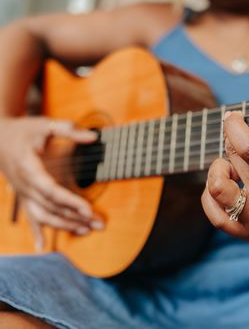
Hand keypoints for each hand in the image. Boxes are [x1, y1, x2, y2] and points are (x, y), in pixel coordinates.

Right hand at [0, 117, 102, 250]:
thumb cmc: (24, 130)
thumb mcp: (45, 125)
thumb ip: (69, 130)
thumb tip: (94, 137)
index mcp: (29, 168)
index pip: (51, 190)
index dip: (70, 201)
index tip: (88, 209)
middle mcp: (24, 185)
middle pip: (51, 207)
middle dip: (75, 217)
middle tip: (99, 224)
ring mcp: (23, 194)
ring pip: (42, 216)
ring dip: (64, 226)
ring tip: (87, 231)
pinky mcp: (24, 197)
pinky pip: (30, 218)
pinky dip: (36, 232)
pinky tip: (42, 248)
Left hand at [202, 112, 248, 265]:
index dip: (235, 127)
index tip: (234, 115)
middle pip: (234, 160)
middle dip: (232, 139)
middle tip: (238, 133)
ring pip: (216, 188)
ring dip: (218, 168)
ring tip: (231, 164)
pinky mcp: (246, 234)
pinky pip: (214, 214)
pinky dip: (210, 195)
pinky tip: (224, 183)